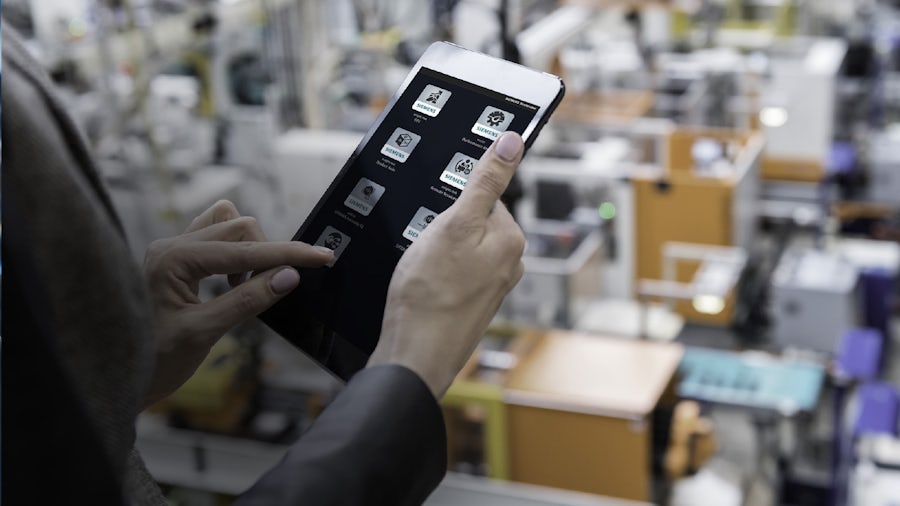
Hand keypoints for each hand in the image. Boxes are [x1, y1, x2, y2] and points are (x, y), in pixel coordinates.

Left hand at [142, 200, 332, 405]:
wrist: (116, 378)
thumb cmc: (152, 360)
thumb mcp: (203, 334)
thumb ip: (247, 301)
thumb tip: (288, 276)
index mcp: (173, 259)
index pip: (244, 249)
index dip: (287, 254)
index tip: (322, 257)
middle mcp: (171, 246)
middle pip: (239, 227)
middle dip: (267, 254)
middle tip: (276, 289)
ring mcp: (173, 251)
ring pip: (228, 225)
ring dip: (251, 250)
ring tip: (248, 288)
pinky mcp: (177, 261)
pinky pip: (216, 238)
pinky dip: (237, 254)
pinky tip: (235, 283)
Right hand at [367, 132, 525, 397]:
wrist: (414, 355)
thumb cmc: (429, 294)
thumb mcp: (454, 223)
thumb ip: (485, 182)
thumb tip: (513, 142)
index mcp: (512, 240)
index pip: (484, 198)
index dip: (453, 205)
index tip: (436, 221)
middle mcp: (510, 265)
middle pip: (472, 224)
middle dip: (445, 230)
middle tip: (426, 250)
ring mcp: (492, 288)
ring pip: (459, 251)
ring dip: (437, 255)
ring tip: (422, 273)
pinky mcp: (472, 306)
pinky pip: (452, 276)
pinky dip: (436, 277)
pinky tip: (422, 289)